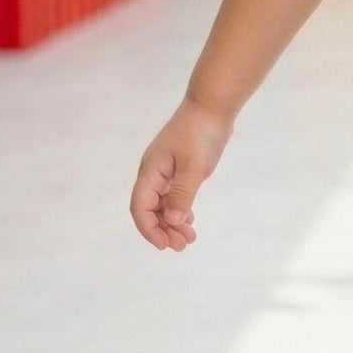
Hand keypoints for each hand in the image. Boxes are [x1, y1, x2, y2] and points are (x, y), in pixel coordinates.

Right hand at [130, 97, 233, 251]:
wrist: (212, 106)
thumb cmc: (201, 134)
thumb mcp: (194, 167)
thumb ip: (182, 194)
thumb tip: (173, 220)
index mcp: (151, 171)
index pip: (140, 207)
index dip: (149, 229)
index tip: (165, 245)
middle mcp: (153, 172)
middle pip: (149, 209)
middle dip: (163, 230)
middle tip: (183, 246)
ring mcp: (165, 170)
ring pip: (162, 204)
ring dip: (173, 223)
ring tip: (190, 239)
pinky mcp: (177, 167)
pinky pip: (172, 195)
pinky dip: (179, 209)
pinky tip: (190, 221)